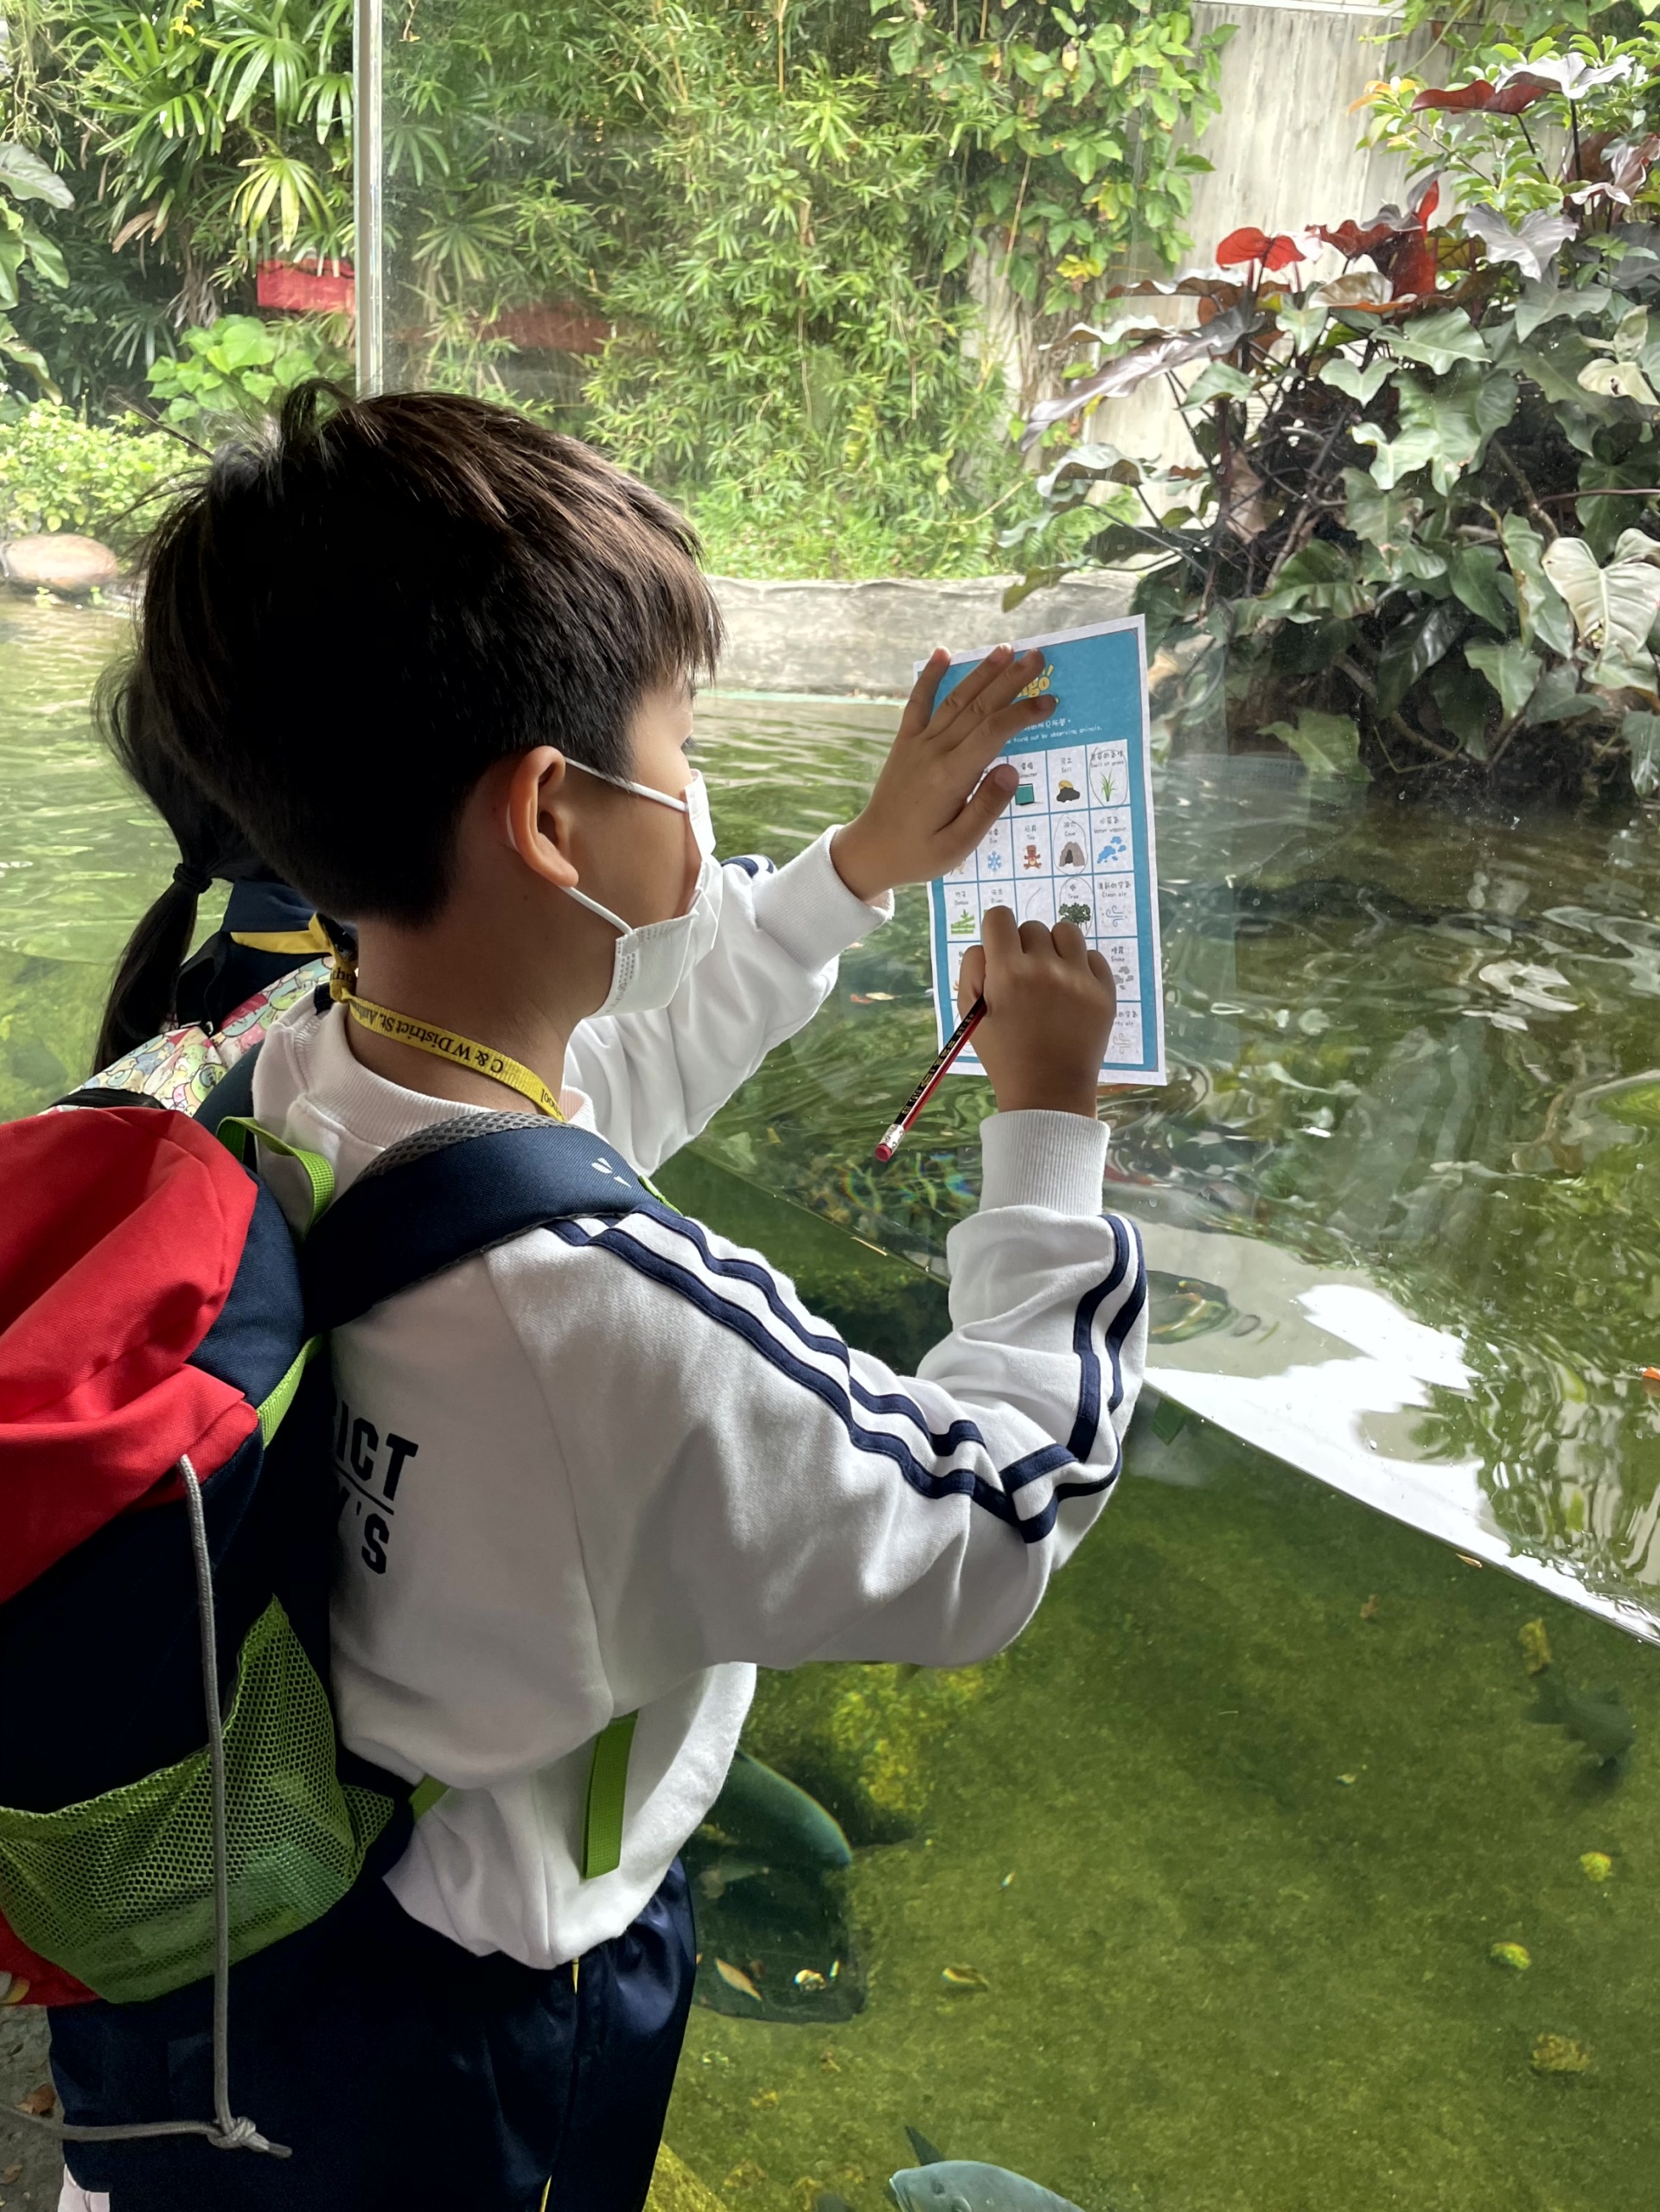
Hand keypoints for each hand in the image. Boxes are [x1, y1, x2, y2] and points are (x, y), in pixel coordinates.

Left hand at [829, 644, 1056, 902]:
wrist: (871, 851)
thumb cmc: (919, 853)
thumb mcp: (958, 846)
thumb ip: (985, 809)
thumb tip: (1011, 771)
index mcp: (950, 778)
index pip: (993, 734)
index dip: (1022, 714)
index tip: (1049, 701)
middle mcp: (934, 752)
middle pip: (978, 707)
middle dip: (1009, 680)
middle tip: (1037, 657)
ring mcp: (917, 744)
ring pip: (954, 700)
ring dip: (980, 673)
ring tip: (1006, 649)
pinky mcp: (904, 743)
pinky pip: (917, 704)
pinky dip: (929, 677)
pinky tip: (941, 654)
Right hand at [957, 906, 1114, 1119]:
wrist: (1049, 1093)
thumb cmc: (1004, 1056)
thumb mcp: (971, 1017)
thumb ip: (972, 972)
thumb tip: (988, 945)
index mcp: (1007, 973)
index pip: (999, 917)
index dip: (995, 931)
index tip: (1000, 951)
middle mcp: (1045, 967)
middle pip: (1031, 927)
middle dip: (1023, 948)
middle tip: (1023, 980)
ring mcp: (1079, 978)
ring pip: (1065, 932)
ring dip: (1054, 948)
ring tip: (1050, 976)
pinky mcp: (1104, 991)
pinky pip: (1092, 956)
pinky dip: (1080, 967)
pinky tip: (1071, 992)